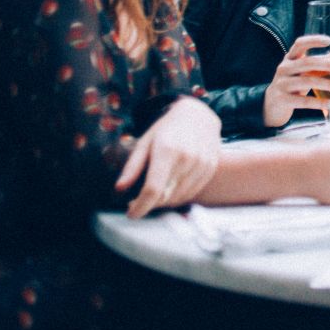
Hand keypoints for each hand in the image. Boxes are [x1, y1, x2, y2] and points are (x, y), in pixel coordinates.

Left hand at [116, 97, 221, 218]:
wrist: (198, 116)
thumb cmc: (166, 129)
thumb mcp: (144, 142)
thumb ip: (132, 167)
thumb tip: (119, 189)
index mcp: (167, 150)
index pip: (153, 189)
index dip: (140, 206)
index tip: (131, 214)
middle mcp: (187, 158)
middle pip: (165, 196)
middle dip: (149, 203)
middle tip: (139, 200)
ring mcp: (202, 163)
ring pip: (179, 197)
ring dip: (164, 201)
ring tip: (155, 192)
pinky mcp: (210, 168)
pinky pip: (192, 193)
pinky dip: (179, 196)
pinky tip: (170, 188)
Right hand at [262, 35, 329, 127]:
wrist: (272, 104)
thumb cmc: (294, 82)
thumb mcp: (305, 71)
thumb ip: (323, 61)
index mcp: (290, 58)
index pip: (300, 44)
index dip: (313, 40)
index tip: (329, 41)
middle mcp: (284, 68)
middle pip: (307, 63)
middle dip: (327, 64)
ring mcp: (281, 84)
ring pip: (307, 81)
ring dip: (327, 84)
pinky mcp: (282, 100)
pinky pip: (303, 101)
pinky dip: (318, 102)